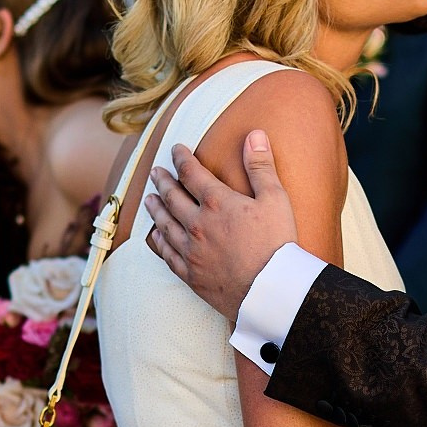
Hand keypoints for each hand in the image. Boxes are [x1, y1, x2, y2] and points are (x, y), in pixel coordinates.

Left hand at [143, 132, 298, 322]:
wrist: (271, 291)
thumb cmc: (277, 244)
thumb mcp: (276, 199)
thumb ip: (261, 166)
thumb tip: (254, 134)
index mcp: (217, 202)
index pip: (191, 173)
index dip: (181, 158)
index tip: (175, 149)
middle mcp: (197, 224)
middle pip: (172, 197)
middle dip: (162, 181)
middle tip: (155, 172)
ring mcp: (191, 250)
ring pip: (164, 224)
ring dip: (155, 209)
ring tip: (149, 199)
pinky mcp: (191, 274)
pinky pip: (167, 255)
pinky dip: (158, 242)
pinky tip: (155, 237)